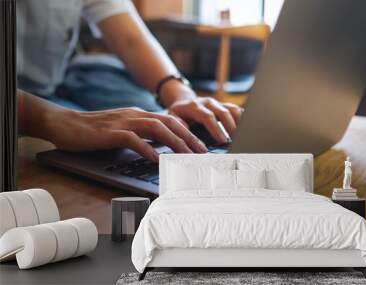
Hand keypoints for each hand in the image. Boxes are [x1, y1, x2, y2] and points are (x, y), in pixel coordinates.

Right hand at [45, 107, 207, 161]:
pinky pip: (134, 140)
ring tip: (187, 155)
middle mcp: (134, 115)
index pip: (169, 119)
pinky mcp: (111, 133)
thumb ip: (140, 134)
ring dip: (175, 142)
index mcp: (138, 114)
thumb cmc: (94, 130)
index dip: (187, 131)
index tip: (200, 144)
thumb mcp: (122, 128)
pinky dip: (148, 149)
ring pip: (157, 128)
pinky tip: (157, 159)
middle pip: (169, 121)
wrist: (65, 123)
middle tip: (202, 151)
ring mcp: (123, 122)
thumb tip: (159, 147)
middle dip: (188, 136)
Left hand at [168, 97, 242, 143]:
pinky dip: (242, 118)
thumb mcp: (172, 118)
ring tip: (245, 135)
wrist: (183, 101)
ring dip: (239, 122)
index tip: (222, 141)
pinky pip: (235, 110)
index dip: (216, 128)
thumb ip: (178, 125)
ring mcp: (217, 103)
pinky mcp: (223, 105)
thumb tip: (185, 135)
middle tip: (237, 140)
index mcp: (195, 106)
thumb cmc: (178, 113)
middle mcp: (208, 102)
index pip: (207, 116)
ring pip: (232, 109)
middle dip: (231, 127)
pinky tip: (247, 128)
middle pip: (223, 112)